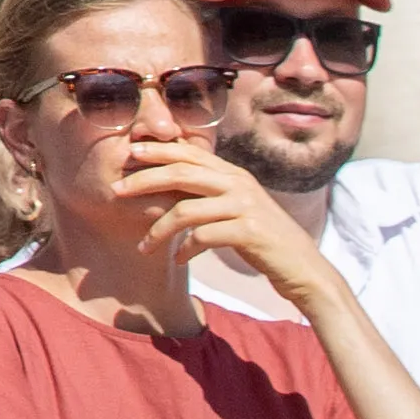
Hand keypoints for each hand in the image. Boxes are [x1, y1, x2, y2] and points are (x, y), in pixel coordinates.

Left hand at [106, 139, 334, 303]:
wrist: (303, 267)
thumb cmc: (263, 239)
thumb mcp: (237, 208)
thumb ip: (210, 194)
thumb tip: (169, 187)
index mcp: (234, 175)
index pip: (190, 154)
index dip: (158, 151)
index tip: (130, 152)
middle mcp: (239, 184)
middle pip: (181, 174)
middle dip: (144, 180)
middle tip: (116, 190)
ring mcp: (245, 207)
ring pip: (186, 211)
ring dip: (158, 230)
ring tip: (143, 246)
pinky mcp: (249, 232)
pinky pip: (203, 237)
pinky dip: (185, 250)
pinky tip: (178, 260)